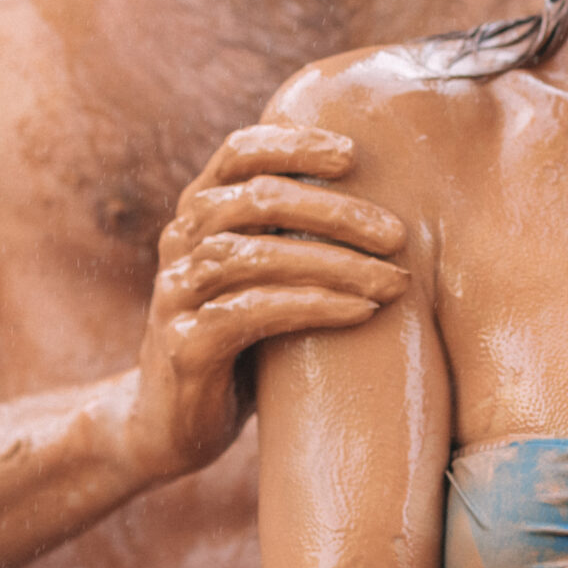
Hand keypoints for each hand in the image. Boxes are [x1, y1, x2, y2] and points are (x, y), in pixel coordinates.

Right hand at [128, 124, 407, 482]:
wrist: (170, 423)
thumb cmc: (240, 339)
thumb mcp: (260, 275)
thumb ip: (292, 233)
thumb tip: (388, 196)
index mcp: (199, 212)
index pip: (239, 152)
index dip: (294, 144)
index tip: (353, 155)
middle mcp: (179, 242)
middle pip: (257, 199)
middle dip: (335, 211)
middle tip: (398, 235)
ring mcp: (176, 293)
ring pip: (257, 255)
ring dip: (336, 264)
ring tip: (395, 281)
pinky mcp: (184, 346)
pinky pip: (252, 313)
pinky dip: (314, 306)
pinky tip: (362, 311)